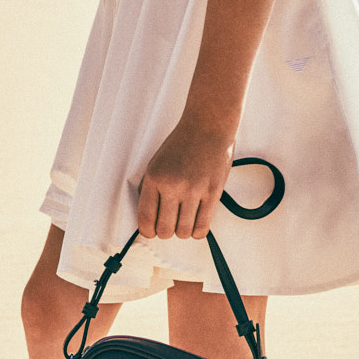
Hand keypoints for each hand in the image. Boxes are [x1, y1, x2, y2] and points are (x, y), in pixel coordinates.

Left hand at [136, 119, 234, 240]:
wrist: (208, 125)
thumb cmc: (183, 143)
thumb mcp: (156, 162)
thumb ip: (151, 188)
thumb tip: (148, 216)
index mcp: (155, 178)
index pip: (146, 218)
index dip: (147, 231)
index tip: (151, 231)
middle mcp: (173, 185)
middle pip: (164, 230)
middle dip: (165, 232)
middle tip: (169, 226)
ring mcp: (194, 190)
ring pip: (183, 232)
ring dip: (182, 232)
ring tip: (183, 222)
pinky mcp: (212, 193)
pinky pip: (202, 226)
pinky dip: (197, 231)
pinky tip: (196, 225)